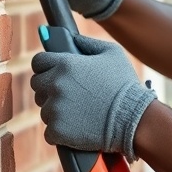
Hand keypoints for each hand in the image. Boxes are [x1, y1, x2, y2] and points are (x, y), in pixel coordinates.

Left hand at [30, 34, 155, 160]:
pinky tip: (77, 128)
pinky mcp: (57, 131)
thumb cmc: (125, 85)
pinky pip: (50, 131)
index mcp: (65, 64)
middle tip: (70, 94)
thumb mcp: (112, 53)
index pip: (38, 62)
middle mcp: (55, 85)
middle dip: (49, 88)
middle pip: (37, 85)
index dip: (45, 66)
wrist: (134, 118)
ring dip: (57, 111)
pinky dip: (61, 132)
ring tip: (79, 112)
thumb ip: (88, 43)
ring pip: (44, 109)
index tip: (53, 72)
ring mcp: (54, 109)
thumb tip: (72, 39)